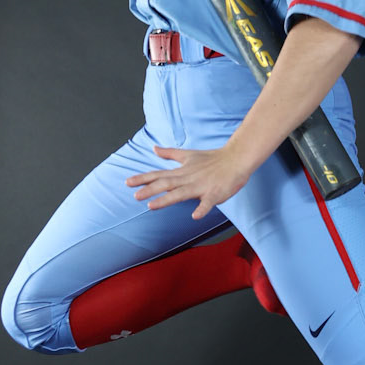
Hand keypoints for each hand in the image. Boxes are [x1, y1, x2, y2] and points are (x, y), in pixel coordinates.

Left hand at [126, 144, 252, 218]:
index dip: (143, 178)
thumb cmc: (213, 158)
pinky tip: (195, 216)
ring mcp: (201, 187)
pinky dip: (202, 209)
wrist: (236, 159)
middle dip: (150, 190)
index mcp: (182, 171)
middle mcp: (189, 178)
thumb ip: (170, 154)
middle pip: (166, 184)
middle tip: (135, 196)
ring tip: (152, 206)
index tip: (128, 182)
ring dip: (166, 199)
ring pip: (181, 193)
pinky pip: (208, 203)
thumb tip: (154, 149)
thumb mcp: (189, 154)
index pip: (159, 175)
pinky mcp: (215, 194)